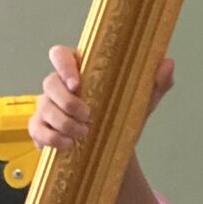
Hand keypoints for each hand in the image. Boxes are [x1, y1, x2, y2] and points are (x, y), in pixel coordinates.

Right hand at [31, 47, 173, 149]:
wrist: (115, 148)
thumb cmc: (124, 116)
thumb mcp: (143, 100)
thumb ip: (156, 82)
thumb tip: (167, 63)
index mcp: (80, 70)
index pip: (60, 55)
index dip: (64, 66)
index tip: (77, 84)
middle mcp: (59, 86)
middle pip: (49, 82)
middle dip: (67, 102)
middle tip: (89, 117)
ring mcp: (47, 106)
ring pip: (44, 108)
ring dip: (63, 123)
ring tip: (84, 135)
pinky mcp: (41, 128)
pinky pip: (36, 129)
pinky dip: (49, 138)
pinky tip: (67, 145)